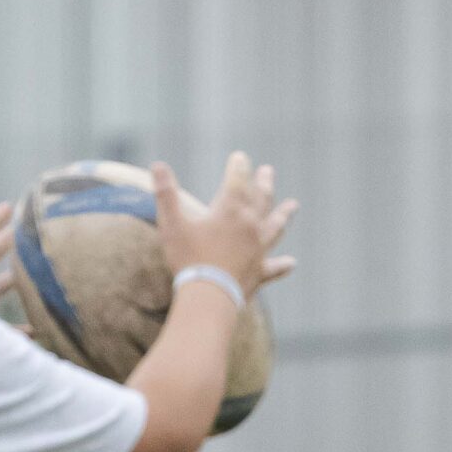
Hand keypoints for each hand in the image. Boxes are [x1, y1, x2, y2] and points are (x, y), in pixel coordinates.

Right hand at [155, 154, 297, 297]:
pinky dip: (282, 265)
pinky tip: (291, 263)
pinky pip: (274, 267)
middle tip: (268, 171)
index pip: (237, 180)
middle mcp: (250, 226)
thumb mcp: (172, 223)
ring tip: (293, 205)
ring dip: (284, 214)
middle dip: (264, 182)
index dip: (238, 166)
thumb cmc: (188, 258)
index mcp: (230, 210)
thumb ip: (165, 193)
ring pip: (276, 227)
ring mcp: (258, 249)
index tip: (240, 156)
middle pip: (262, 198)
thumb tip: (157, 164)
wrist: (208, 295)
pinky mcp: (259, 272)